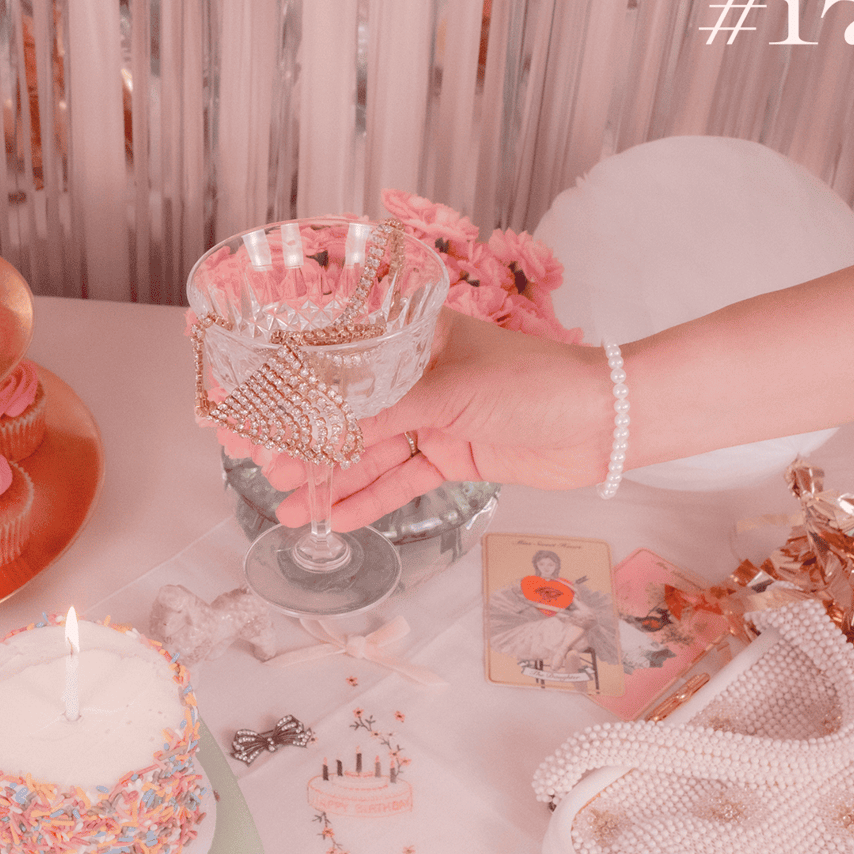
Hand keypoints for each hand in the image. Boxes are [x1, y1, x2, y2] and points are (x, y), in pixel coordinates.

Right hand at [245, 311, 614, 530]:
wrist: (604, 422)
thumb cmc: (534, 380)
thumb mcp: (449, 390)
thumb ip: (384, 412)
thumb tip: (321, 431)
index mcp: (411, 337)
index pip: (335, 357)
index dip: (290, 382)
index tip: (249, 400)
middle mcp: (415, 375)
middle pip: (344, 409)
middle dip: (299, 436)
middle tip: (256, 460)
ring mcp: (431, 417)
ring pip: (366, 450)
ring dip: (326, 476)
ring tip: (285, 502)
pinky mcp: (450, 455)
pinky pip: (398, 479)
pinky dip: (367, 499)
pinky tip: (332, 517)